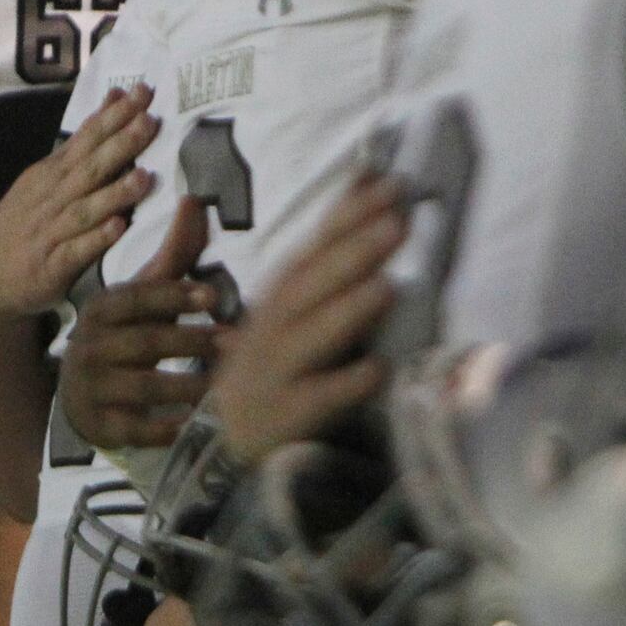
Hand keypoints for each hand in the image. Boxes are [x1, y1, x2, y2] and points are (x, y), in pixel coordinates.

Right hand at [0, 84, 160, 321]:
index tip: (143, 92)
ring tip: (144, 177)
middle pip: (89, 167)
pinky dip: (96, 239)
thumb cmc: (25, 222)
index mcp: (53, 174)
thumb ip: (83, 143)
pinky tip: (118, 229)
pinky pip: (76, 252)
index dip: (114, 115)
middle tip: (148, 120)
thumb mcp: (46, 178)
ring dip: (114, 193)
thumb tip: (114, 99)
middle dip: (119, 144)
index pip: (86, 138)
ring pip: (85, 209)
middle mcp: (52, 198)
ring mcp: (51, 232)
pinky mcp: (51, 268)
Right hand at [58, 198, 218, 450]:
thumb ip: (173, 255)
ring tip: (225, 387)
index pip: (138, 298)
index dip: (175, 296)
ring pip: (143, 386)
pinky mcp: (101, 425)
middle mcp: (91, 346)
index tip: (214, 298)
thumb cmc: (126, 336)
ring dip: (187, 386)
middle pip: (145, 342)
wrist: (80, 395)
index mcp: (102, 310)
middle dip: (192, 342)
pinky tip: (193, 425)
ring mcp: (92, 388)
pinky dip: (164, 428)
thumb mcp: (143, 297)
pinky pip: (135, 428)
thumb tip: (194, 198)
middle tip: (236, 344)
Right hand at [210, 175, 404, 459]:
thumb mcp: (295, 308)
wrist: (229, 441)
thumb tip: (372, 192)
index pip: (316, 246)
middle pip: (312, 285)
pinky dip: (345, 384)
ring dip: (347, 311)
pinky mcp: (285, 417)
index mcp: (282, 296)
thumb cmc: (277, 363)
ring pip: (310, 337)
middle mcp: (274, 327)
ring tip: (388, 286)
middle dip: (352, 252)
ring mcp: (276, 371)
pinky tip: (378, 369)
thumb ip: (331, 258)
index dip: (348, 215)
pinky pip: (316, 400)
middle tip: (396, 222)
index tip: (387, 183)